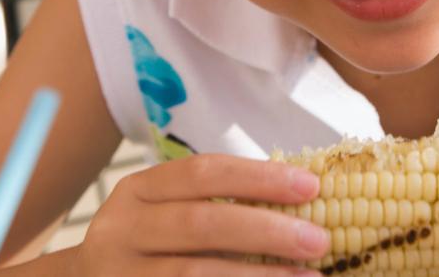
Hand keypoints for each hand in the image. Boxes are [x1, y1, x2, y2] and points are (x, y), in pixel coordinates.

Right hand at [72, 154, 328, 275]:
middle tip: (318, 239)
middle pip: (201, 223)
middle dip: (266, 230)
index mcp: (138, 191)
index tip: (311, 186)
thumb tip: (304, 203)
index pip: (202, 172)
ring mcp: (121, 274)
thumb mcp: (166, 215)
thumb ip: (218, 204)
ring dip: (259, 276)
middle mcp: (121, 230)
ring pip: (195, 273)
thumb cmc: (150, 248)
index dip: (259, 177)